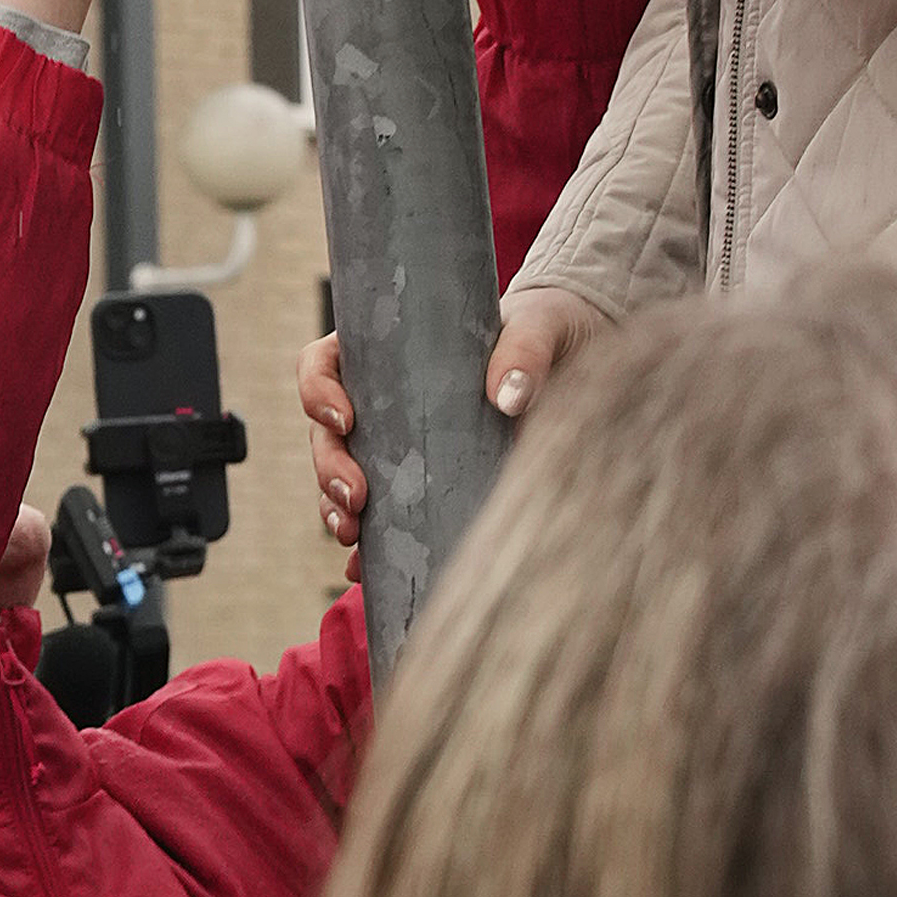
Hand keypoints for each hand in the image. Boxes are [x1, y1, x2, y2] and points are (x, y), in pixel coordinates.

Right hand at [308, 281, 609, 540]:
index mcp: (387, 350)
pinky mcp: (424, 481)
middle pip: (327, 432)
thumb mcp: (539, 327)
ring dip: (336, 509)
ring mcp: (399, 444)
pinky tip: (367, 568)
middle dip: (329, 467)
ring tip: (352, 536)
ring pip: (342, 477)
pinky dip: (369, 546)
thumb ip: (525, 351)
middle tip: (355, 497)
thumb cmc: (547, 328)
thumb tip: (507, 397)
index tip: (345, 419)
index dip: (318, 391)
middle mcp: (382, 398)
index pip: (324, 363)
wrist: (578, 361)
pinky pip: (382, 516)